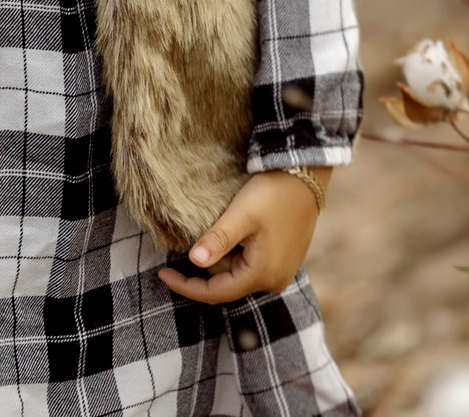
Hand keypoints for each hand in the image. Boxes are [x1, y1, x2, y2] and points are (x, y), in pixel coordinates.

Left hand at [157, 170, 318, 303]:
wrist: (306, 176)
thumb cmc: (273, 193)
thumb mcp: (241, 215)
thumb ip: (217, 240)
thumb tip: (193, 261)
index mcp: (263, 275)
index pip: (216, 292)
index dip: (186, 286)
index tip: (162, 274)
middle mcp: (274, 281)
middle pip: (226, 282)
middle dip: (207, 264)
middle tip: (193, 235)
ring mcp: (281, 271)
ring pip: (237, 272)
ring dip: (222, 256)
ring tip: (219, 226)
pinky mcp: (284, 260)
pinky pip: (250, 264)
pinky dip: (235, 252)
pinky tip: (233, 230)